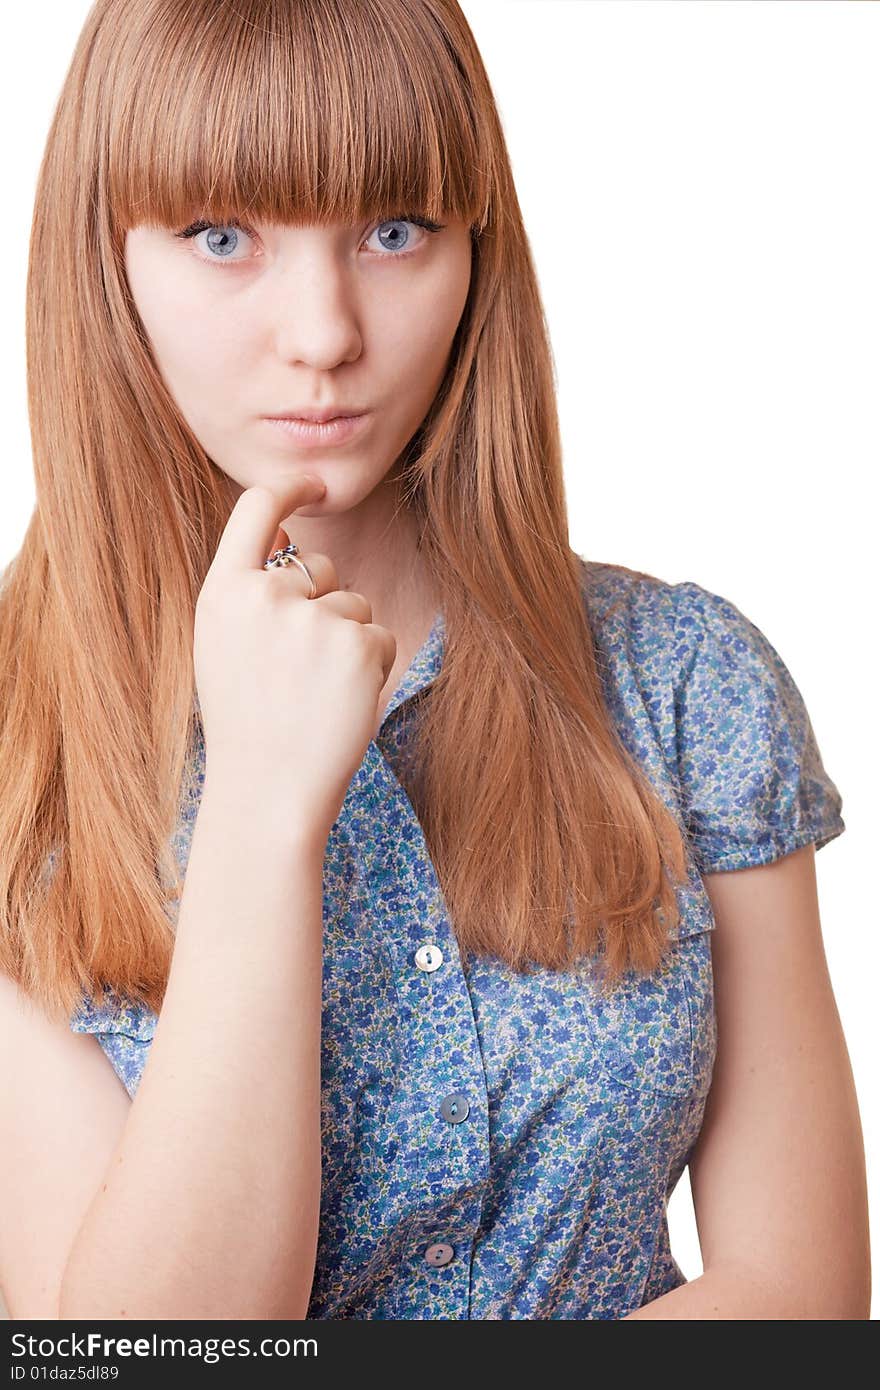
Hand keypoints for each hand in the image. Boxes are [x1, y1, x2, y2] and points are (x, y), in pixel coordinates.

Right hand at [194, 478, 396, 842]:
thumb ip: (248, 593)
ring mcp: (314, 619)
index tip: (311, 483)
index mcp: (223, 593)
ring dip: (346, 641)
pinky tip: (340, 701)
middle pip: (317, 567)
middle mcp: (266, 596)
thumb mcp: (223, 646)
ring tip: (314, 693)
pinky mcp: (358, 643)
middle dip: (320, 606)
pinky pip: (378, 635)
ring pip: (353, 603)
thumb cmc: (247, 722)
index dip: (288, 487)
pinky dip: (370, 667)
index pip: (256, 510)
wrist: (268, 791)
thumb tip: (293, 545)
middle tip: (294, 672)